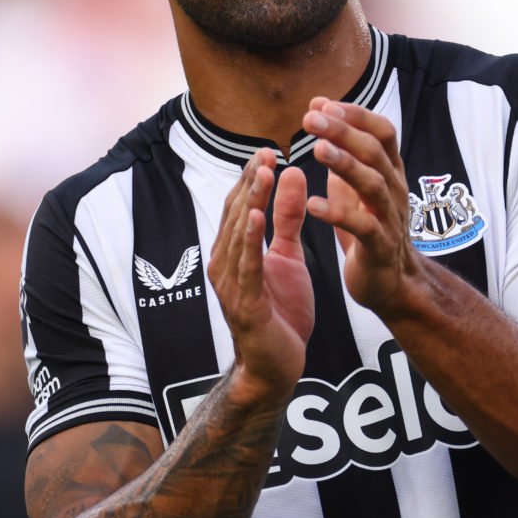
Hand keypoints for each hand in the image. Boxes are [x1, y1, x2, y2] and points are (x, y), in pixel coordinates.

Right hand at [206, 148, 313, 395]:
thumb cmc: (280, 313)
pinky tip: (254, 216)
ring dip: (249, 202)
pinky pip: (245, 267)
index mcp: (234, 252)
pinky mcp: (244, 304)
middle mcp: (225, 264)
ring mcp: (231, 284)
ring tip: (263, 174)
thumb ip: (287, 218)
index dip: (252, 178)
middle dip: (250, 182)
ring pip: (238, 235)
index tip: (267, 151)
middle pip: (235, 214)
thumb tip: (291, 174)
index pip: (240, 205)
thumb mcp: (289, 257)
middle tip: (266, 152)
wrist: (277, 367)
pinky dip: (248, 240)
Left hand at [301, 98, 425, 320]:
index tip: (322, 104)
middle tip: (312, 119)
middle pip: (375, 152)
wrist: (392, 283)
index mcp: (390, 172)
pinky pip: (363, 227)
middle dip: (344, 132)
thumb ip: (343, 153)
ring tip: (317, 151)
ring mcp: (390, 218)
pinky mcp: (380, 247)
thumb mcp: (357, 187)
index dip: (355, 115)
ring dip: (345, 165)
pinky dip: (339, 214)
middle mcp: (395, 190)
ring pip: (373, 184)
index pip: (382, 132)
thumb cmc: (372, 230)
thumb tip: (322, 113)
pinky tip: (313, 204)